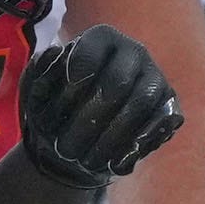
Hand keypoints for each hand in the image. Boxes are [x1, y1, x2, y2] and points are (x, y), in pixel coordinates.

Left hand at [19, 25, 181, 185]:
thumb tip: (54, 56)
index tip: (55, 112)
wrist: (78, 141)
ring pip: (140, 104)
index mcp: (101, 39)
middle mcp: (133, 52)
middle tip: (66, 149)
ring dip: (111, 138)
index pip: (90, 51)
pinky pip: (161, 123)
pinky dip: (138, 146)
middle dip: (89, 120)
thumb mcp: (35, 91)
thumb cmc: (55, 111)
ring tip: (87, 162)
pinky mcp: (169, 106)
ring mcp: (154, 78)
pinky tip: (116, 165)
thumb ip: (38, 71)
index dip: (72, 81)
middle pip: (116, 82)